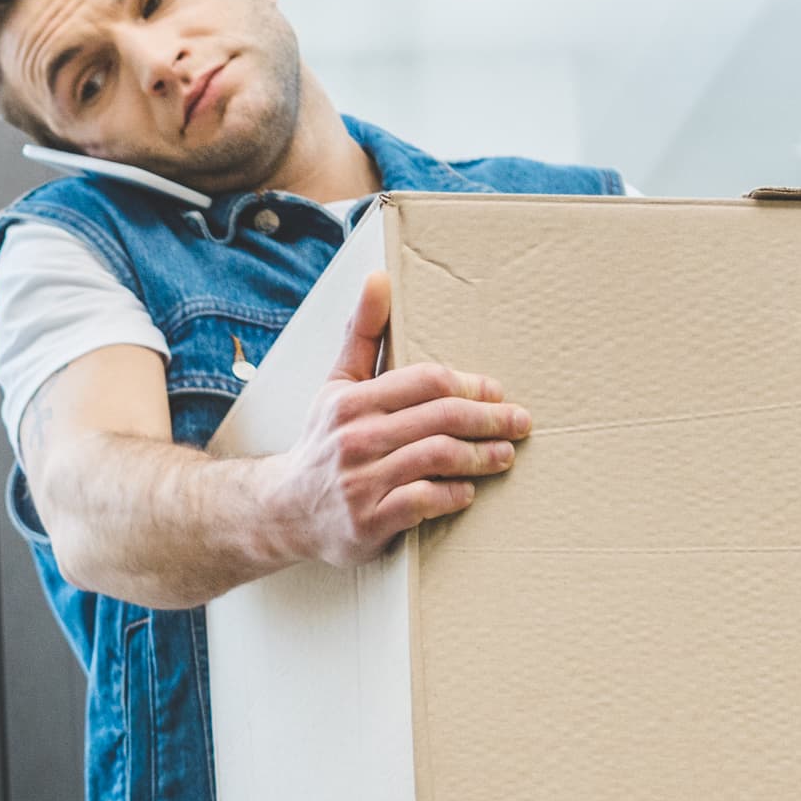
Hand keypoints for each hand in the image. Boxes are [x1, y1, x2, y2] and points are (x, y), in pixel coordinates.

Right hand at [260, 272, 529, 566]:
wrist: (283, 511)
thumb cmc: (323, 443)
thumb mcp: (337, 386)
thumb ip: (363, 335)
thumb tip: (379, 278)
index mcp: (351, 402)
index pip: (426, 381)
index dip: (470, 385)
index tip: (495, 392)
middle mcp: (354, 440)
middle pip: (441, 418)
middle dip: (489, 419)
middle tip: (518, 423)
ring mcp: (359, 483)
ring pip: (438, 457)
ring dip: (481, 456)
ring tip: (504, 455)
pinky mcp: (366, 522)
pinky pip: (422, 501)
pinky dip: (452, 494)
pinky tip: (467, 491)